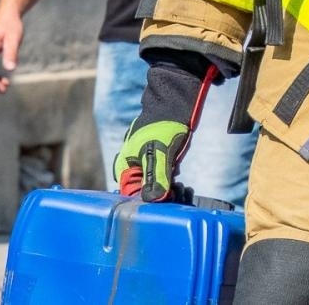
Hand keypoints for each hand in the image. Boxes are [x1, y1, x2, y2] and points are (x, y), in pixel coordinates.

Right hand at [111, 51, 213, 201]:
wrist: (175, 106)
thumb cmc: (163, 125)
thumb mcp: (159, 151)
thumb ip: (156, 176)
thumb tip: (154, 200)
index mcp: (125, 168)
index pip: (133, 198)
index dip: (151, 203)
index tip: (169, 200)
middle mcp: (133, 171)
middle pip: (145, 197)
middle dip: (163, 199)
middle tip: (180, 193)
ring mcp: (146, 169)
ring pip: (157, 193)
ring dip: (170, 195)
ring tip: (183, 189)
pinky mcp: (159, 167)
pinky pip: (164, 186)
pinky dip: (173, 188)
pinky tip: (183, 186)